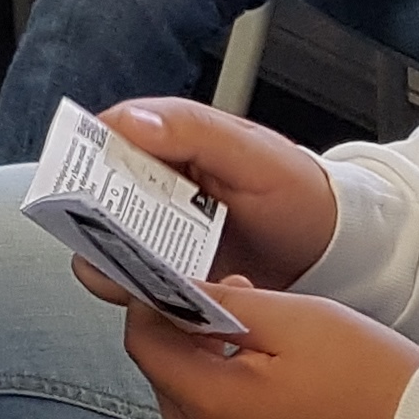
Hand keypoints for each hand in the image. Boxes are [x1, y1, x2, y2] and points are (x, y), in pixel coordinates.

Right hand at [94, 99, 339, 285]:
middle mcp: (152, 186)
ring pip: (102, 246)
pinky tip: (169, 297)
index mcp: (167, 141)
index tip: (85, 187)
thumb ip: (194, 132)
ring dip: (113, 264)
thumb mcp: (254, 155)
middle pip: (91, 198)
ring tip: (148, 277)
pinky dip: (139, 294)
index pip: (104, 138)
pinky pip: (132, 284)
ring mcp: (157, 233)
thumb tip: (130, 121)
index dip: (86, 160)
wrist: (333, 254)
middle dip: (93, 223)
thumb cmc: (300, 194)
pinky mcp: (167, 275)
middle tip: (121, 241)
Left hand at [105, 281, 418, 418]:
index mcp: (215, 407)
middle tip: (239, 303)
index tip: (181, 284)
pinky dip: (232, 409)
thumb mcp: (297, 320)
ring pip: (192, 411)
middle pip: (165, 379)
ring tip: (265, 343)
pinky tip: (274, 386)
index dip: (156, 305)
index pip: (143, 345)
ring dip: (210, 372)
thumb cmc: (375, 382)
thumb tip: (175, 292)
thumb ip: (222, 304)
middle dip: (187, 336)